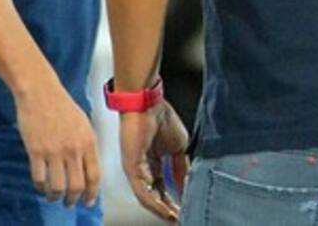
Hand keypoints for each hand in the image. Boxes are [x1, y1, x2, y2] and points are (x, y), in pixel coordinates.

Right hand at [14, 79, 100, 207]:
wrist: (41, 93)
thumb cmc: (62, 106)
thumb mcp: (83, 124)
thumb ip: (86, 145)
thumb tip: (87, 167)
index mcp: (89, 141)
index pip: (94, 175)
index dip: (92, 192)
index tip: (89, 201)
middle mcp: (74, 149)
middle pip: (77, 185)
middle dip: (74, 199)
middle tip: (70, 203)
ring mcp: (54, 151)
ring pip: (58, 187)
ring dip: (56, 197)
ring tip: (54, 197)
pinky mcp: (36, 151)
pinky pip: (39, 178)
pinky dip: (40, 187)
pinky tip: (40, 187)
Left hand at [120, 101, 189, 221]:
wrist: (147, 104)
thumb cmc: (161, 118)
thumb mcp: (178, 147)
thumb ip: (180, 167)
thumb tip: (186, 184)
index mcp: (154, 162)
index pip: (164, 187)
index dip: (175, 199)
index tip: (185, 208)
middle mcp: (143, 169)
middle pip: (155, 195)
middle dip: (168, 209)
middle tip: (179, 219)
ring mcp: (136, 170)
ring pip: (148, 197)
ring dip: (161, 210)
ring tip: (174, 217)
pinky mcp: (131, 169)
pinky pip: (142, 191)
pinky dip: (154, 202)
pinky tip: (165, 209)